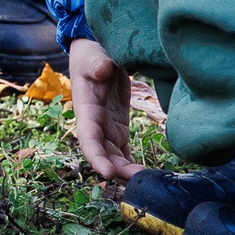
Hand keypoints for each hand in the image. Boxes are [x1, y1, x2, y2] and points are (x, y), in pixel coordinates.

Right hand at [68, 39, 140, 179]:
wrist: (98, 53)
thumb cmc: (91, 53)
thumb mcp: (92, 55)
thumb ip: (97, 63)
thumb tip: (102, 69)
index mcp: (86, 109)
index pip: (88, 138)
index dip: (96, 157)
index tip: (107, 173)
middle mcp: (95, 124)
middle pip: (103, 154)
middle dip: (117, 170)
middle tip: (139, 181)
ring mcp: (107, 128)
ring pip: (115, 156)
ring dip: (127, 171)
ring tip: (148, 180)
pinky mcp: (118, 128)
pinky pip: (123, 151)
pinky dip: (132, 164)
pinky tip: (145, 176)